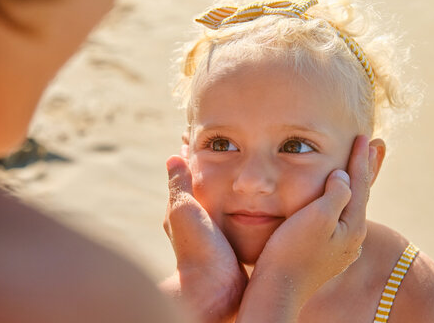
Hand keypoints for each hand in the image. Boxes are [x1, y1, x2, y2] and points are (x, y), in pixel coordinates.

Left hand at [161, 155, 246, 322]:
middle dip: (217, 172)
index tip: (206, 142)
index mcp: (183, 212)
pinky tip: (259, 205)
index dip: (195, 160)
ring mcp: (215, 236)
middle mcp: (197, 224)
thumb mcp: (185, 210)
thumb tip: (174, 156)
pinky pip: (239, 221)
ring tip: (248, 174)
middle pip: (207, 190)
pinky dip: (245, 210)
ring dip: (233, 191)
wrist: (216, 289)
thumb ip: (180, 185)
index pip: (188, 179)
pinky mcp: (233, 246)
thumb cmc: (198, 248)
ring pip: (225, 205)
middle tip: (233, 153)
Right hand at [236, 135, 374, 321]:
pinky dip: (341, 202)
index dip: (361, 159)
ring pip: (350, 208)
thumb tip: (343, 177)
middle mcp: (352, 239)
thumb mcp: (317, 216)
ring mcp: (339, 249)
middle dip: (364, 170)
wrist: (277, 288)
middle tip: (374, 147)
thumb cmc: (292, 250)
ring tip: (356, 170)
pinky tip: (336, 203)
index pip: (359, 184)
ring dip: (354, 186)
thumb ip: (336, 193)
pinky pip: (338, 220)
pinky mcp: (325, 255)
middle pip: (360, 196)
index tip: (364, 136)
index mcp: (353, 226)